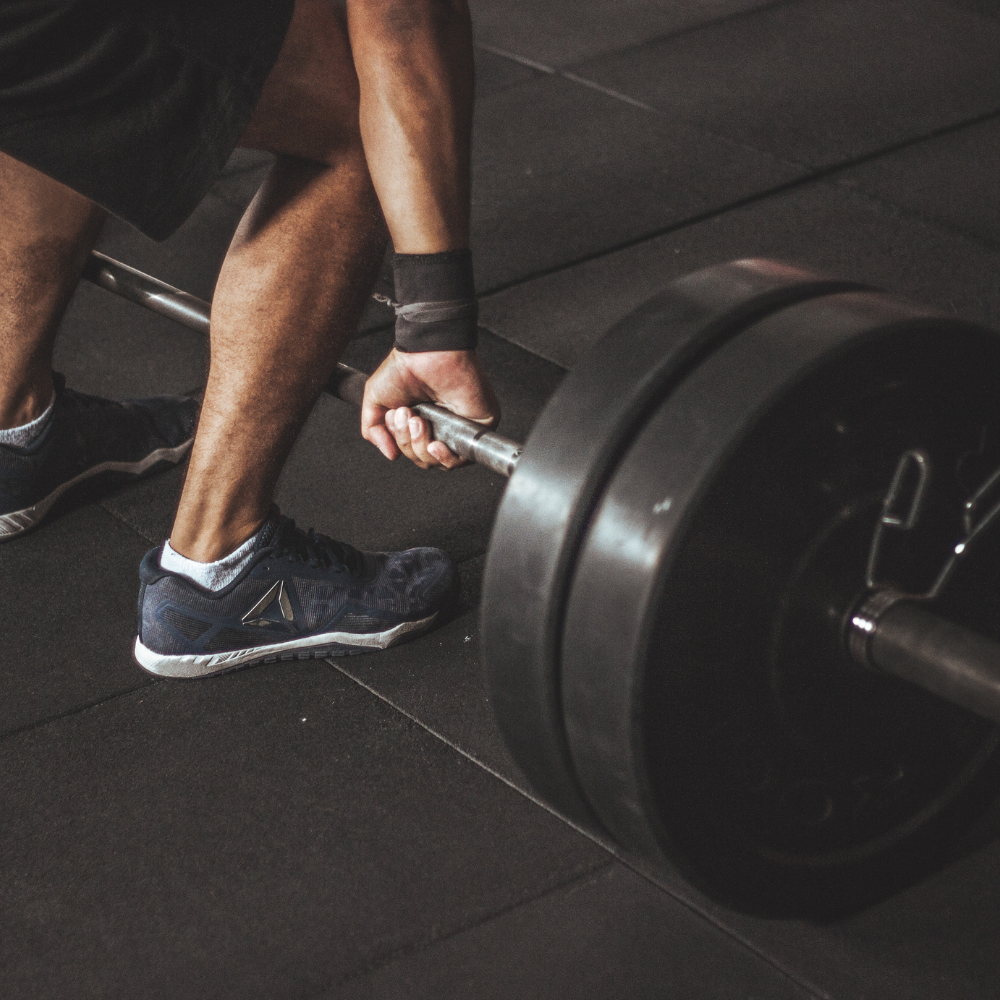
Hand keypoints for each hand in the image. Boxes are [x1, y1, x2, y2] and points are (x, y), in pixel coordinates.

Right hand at [361, 348, 500, 468]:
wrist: (425, 352)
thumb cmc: (403, 368)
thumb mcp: (376, 402)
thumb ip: (374, 431)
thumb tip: (391, 454)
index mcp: (420, 423)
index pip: (411, 452)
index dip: (400, 443)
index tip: (394, 418)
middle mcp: (440, 427)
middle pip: (423, 459)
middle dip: (408, 443)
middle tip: (406, 415)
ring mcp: (459, 427)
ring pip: (440, 461)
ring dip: (421, 446)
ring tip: (417, 420)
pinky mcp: (477, 426)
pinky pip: (462, 456)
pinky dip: (446, 457)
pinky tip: (434, 444)